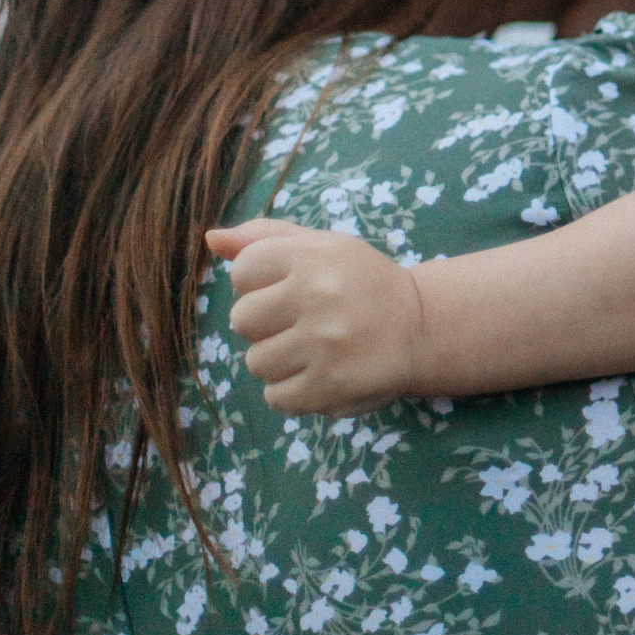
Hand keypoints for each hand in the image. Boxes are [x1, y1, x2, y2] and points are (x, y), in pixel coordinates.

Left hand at [212, 219, 424, 417]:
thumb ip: (266, 237)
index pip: (242, 271)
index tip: (293, 288)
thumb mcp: (323, 246)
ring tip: (315, 350)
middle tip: (304, 322)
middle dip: (266, 325)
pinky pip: (276, 397)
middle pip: (241, 320)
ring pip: (256, 362)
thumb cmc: (361, 282)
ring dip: (279, 361)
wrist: (423, 325)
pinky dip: (292, 393)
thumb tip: (212, 239)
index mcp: (313, 255)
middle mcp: (318, 295)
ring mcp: (324, 343)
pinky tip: (319, 375)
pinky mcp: (330, 385)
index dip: (261, 283)